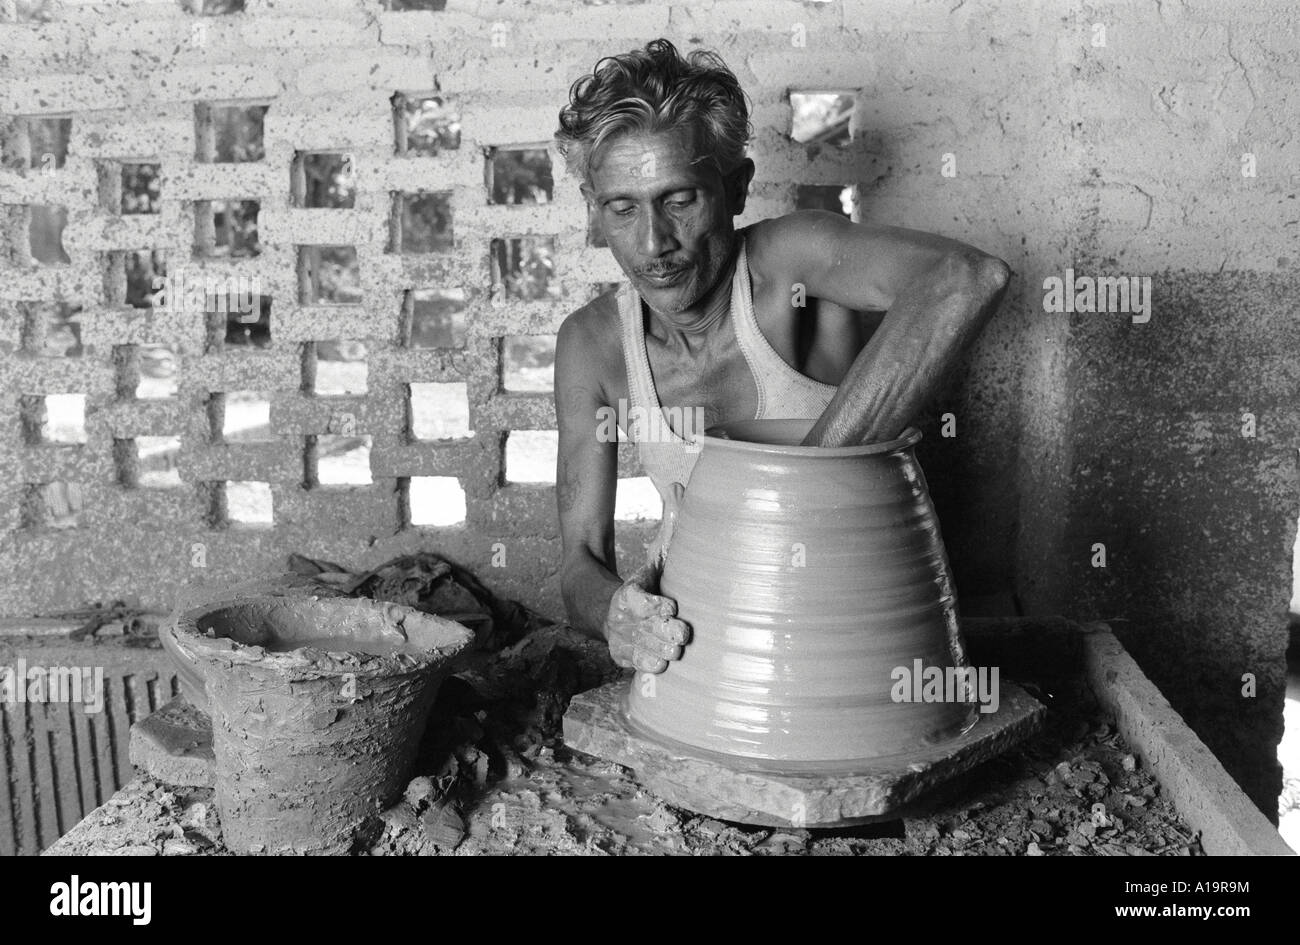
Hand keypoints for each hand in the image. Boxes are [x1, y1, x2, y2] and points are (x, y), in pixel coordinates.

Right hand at [602, 482, 690, 672]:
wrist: (602, 606)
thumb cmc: (645, 578)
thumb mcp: (657, 551)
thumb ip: (670, 521)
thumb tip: (677, 484)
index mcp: (630, 591)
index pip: (639, 599)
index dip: (655, 605)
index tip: (672, 607)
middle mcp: (621, 617)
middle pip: (643, 627)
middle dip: (662, 632)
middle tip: (681, 634)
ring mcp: (619, 638)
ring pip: (638, 648)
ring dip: (657, 652)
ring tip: (675, 652)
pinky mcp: (620, 655)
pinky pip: (631, 664)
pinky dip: (645, 665)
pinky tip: (661, 665)